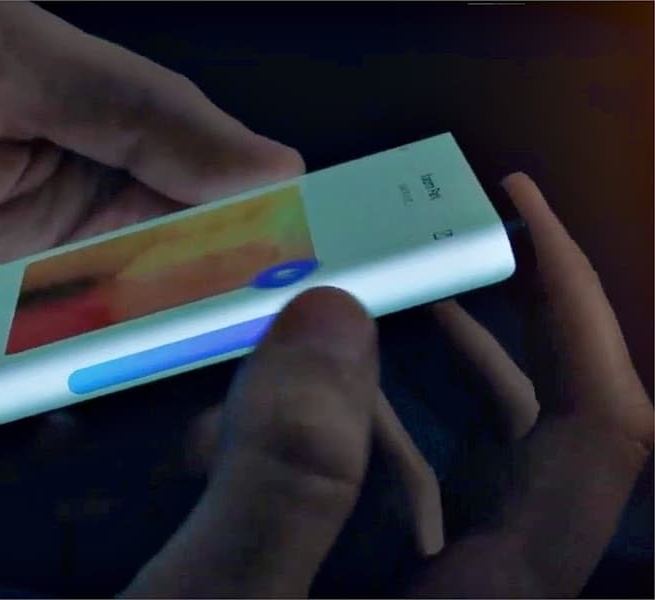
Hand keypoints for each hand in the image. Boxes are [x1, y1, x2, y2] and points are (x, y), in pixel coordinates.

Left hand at [0, 1, 300, 344]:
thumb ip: (134, 106)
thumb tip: (264, 163)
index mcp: (102, 105)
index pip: (232, 158)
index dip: (299, 196)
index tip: (375, 234)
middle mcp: (91, 186)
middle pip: (215, 242)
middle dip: (266, 273)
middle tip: (315, 301)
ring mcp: (56, 266)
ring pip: (165, 303)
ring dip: (203, 322)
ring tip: (248, 332)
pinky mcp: (19, 331)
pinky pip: (99, 351)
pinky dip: (130, 360)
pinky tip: (155, 360)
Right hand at [124, 173, 652, 596]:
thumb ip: (288, 477)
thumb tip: (334, 321)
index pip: (595, 437)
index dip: (572, 307)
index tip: (511, 211)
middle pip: (527, 447)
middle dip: (469, 336)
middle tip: (403, 262)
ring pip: (442, 478)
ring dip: (384, 392)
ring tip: (311, 332)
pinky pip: (375, 518)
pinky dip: (328, 456)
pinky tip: (251, 429)